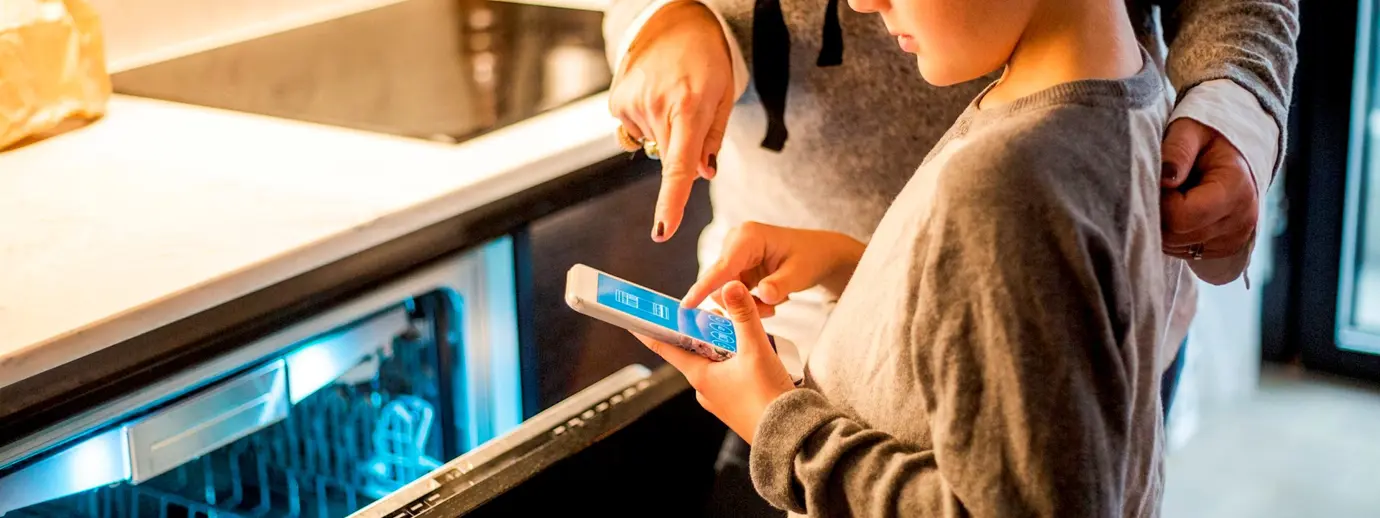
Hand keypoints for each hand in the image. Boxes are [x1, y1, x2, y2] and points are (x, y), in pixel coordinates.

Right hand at [609, 1, 734, 242]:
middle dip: (682, 149)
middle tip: (690, 111)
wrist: (675, 21)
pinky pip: (636, 131)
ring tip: (671, 95)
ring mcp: (632, 105)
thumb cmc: (707, 59)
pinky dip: (647, 121)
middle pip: (669, 159)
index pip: (679, 167)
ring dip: (664, 131)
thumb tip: (703, 175)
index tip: (662, 230)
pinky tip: (654, 95)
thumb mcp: (724, 96)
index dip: (671, 202)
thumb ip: (713, 139)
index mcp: (689, 108)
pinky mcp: (617, 103)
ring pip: (653, 145)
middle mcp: (656, 108)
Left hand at [634, 281, 795, 443]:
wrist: (790, 436)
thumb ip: (744, 316)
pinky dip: (738, 363)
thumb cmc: (768, 399)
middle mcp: (705, 389)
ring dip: (727, 347)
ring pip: (715, 363)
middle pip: (696, 350)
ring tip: (747, 337)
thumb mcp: (757, 350)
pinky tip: (756, 359)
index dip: (650, 332)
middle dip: (706, 332)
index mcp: (700, 376)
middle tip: (721, 317)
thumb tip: (730, 288)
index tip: (634, 320)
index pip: (666, 348)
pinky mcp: (736, 405)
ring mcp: (720, 399)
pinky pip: (730, 376)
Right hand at [682, 222, 864, 316]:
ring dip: (747, 305)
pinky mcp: (737, 266)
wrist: (820, 254)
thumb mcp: (800, 274)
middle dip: (740, 303)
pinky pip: (732, 292)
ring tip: (774, 304)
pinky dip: (749, 302)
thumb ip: (779, 286)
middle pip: (720, 283)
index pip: (722, 268)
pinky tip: (769, 299)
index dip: (704, 288)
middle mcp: (735, 242)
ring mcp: (734, 254)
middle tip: (771, 310)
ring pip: (726, 291)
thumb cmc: (812, 258)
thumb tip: (762, 296)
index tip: (686, 305)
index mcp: (748, 237)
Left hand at [1160, 118, 1259, 259]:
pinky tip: (1179, 211)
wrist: (1235, 155)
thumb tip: (1165, 179)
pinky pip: (1182, 252)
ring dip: (1163, 225)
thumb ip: (1177, 150)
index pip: (1180, 217)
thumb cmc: (1208, 140)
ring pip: (1175, 247)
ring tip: (1175, 197)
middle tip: (1163, 188)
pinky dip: (1173, 234)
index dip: (1160, 201)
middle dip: (1158, 213)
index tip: (1161, 181)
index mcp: (1235, 190)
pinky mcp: (1224, 250)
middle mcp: (1240, 221)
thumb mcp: (1190, 130)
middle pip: (1175, 236)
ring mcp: (1234, 240)